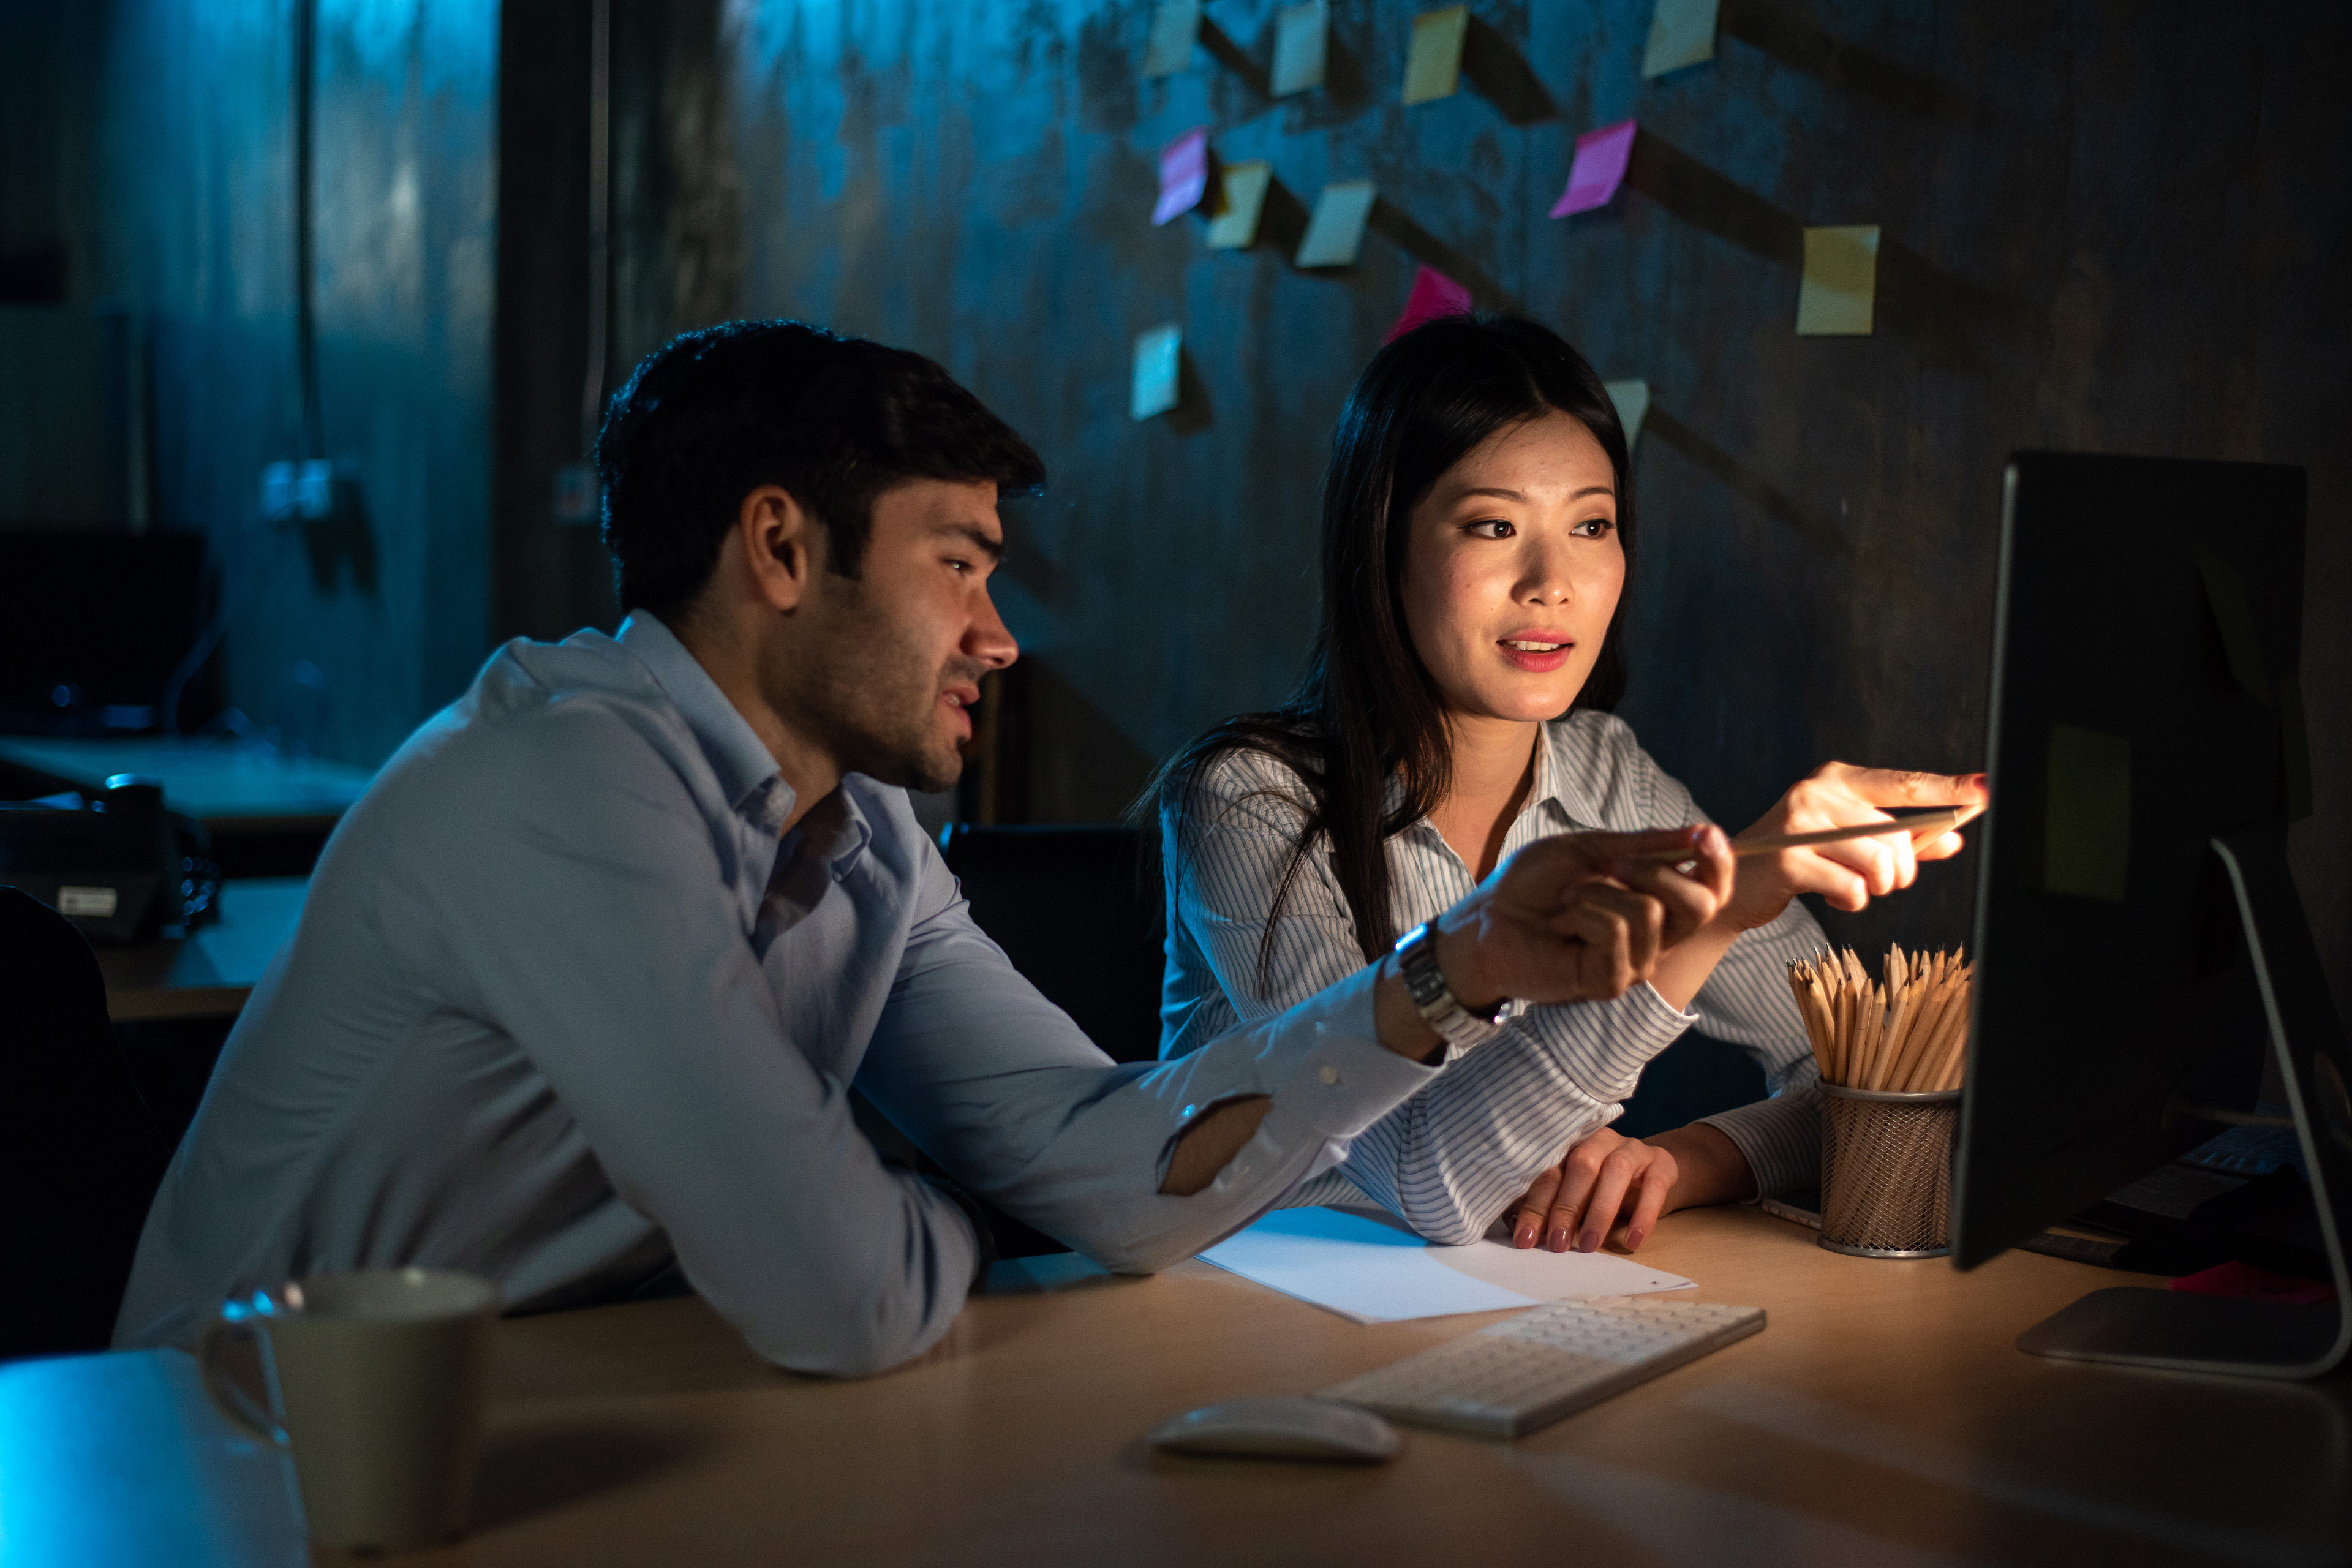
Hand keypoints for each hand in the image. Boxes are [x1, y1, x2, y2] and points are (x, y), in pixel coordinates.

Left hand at [1373, 826, 1732, 1060]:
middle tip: (1613, 865)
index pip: (1714, 888)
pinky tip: (1561, 923)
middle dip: (1658, 871)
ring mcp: (1636, 963)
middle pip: (1702, 906)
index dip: (1719, 861)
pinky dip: (1585, 914)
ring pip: (1652, 914)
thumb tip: (1702, 830)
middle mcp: (1657, 936)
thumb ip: (1645, 844)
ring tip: (1567, 901)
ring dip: (1600, 893)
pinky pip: (1618, 935)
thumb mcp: (1591, 850)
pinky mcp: (1611, 982)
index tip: (1705, 834)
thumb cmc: (1534, 885)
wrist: (1486, 919)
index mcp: (1657, 900)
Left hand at [1505, 1122, 1754, 1252]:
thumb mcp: (1575, 1194)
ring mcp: (1632, 1148)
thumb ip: (1549, 1204)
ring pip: (1615, 1171)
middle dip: (1565, 1207)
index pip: (1547, 1172)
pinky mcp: (1661, 1163)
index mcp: (1569, 1144)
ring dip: (1600, 1211)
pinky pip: (1654, 1185)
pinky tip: (1633, 1241)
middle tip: (1556, 1244)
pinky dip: (1643, 1215)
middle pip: (1579, 1166)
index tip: (1525, 1239)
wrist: (1653, 1174)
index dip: (1534, 1206)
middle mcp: (1598, 1140)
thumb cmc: (1601, 1187)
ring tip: (1589, 1246)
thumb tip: (1516, 1227)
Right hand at [1718, 763, 1987, 928]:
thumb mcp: (1851, 841)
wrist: (1733, 883)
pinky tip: (1830, 896)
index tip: (1985, 791)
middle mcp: (1816, 793)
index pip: (1903, 783)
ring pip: (1877, 864)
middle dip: (1900, 871)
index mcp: (1836, 779)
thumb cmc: (1798, 859)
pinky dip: (1852, 902)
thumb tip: (1953, 839)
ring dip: (1876, 888)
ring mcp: (1799, 825)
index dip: (1947, 789)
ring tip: (1853, 887)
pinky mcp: (1788, 860)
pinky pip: (1851, 889)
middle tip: (1882, 882)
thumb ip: (1901, 839)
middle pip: (1895, 837)